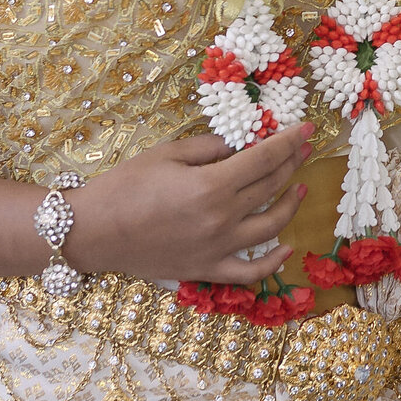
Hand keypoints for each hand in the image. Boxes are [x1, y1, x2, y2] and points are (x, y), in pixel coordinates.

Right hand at [67, 123, 313, 285]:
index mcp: (211, 185)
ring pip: (270, 227)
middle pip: (270, 187)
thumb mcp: (167, 153)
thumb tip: (240, 144)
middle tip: (303, 149)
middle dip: (292, 164)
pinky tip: (285, 247)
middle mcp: (221, 219)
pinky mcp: (207, 269)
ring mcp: (217, 248)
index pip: (265, 159)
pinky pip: (250, 271)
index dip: (289, 141)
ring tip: (299, 189)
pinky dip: (273, 261)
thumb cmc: (124, 186)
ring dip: (290, 205)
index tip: (307, 129)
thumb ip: (210, 147)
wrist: (92, 231)